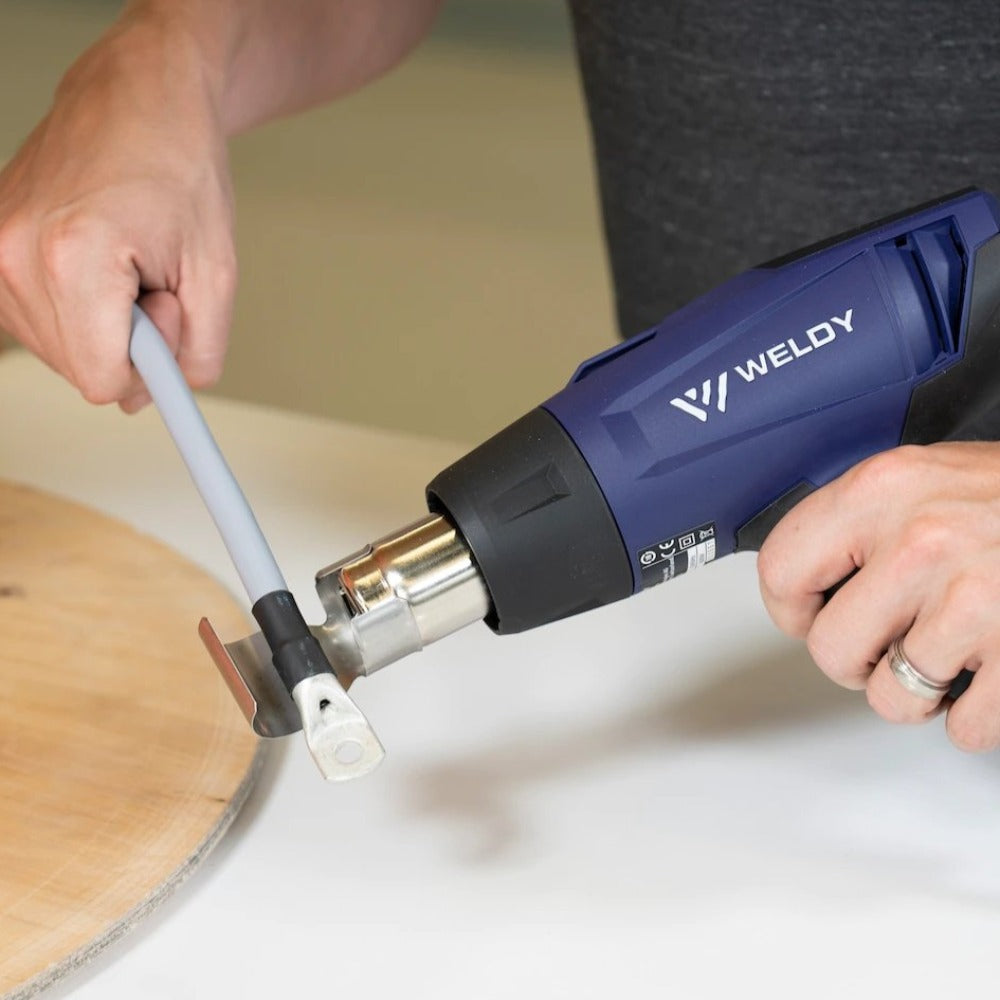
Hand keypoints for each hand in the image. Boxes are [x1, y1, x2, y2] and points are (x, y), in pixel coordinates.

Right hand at [0, 13, 235, 410]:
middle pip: (76, 368)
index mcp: (74, 259)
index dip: (147, 367)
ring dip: (101, 324)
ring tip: (126, 263)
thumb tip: (162, 394)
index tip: (167, 319)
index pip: (99, 381)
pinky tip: (98, 261)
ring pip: (55, 347)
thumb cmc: (181, 168)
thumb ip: (197, 354)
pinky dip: (75, 306)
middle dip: (126, 342)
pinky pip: (36, 316)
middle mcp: (16, 253)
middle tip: (152, 279)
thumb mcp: (217, 276)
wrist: (141, 98)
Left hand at [758, 442, 999, 751]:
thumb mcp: (932, 477)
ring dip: (922, 689)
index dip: (792, 607)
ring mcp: (974, 602)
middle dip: (859, 660)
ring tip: (954, 651)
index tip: (810, 616)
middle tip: (892, 642)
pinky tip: (996, 669)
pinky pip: (966, 727)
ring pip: (892, 699)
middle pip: (830, 650)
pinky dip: (981, 714)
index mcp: (883, 490)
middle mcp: (920, 542)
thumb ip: (865, 521)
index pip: (782, 570)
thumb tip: (809, 577)